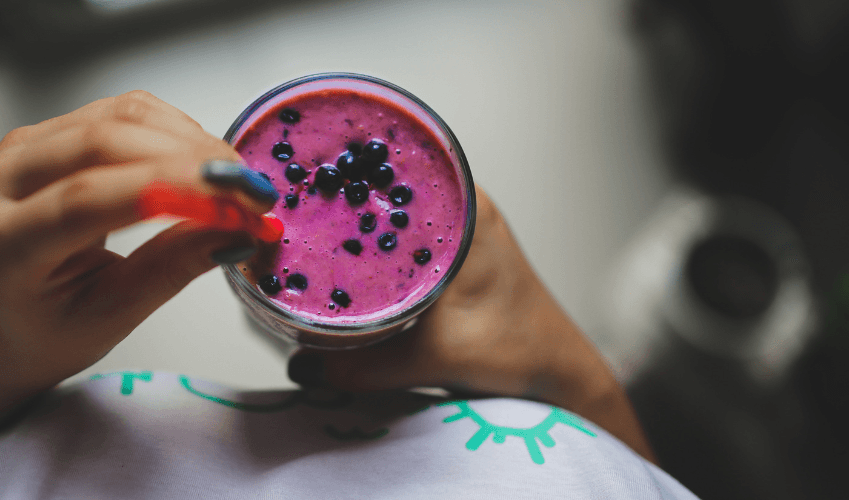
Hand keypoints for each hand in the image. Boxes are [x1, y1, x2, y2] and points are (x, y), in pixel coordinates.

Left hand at [0, 90, 277, 394]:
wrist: (3, 327)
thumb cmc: (46, 333)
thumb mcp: (113, 317)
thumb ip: (173, 266)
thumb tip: (238, 229)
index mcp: (4, 242)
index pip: (87, 198)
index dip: (171, 192)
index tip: (237, 206)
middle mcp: (1, 181)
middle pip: (104, 143)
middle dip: (192, 161)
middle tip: (252, 195)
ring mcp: (22, 149)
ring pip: (120, 117)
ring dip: (191, 142)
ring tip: (236, 184)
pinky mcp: (49, 133)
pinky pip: (121, 112)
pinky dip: (175, 131)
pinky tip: (204, 165)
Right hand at [287, 184, 656, 461]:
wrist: (556, 371)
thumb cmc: (516, 351)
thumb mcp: (432, 357)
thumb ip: (363, 366)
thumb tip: (301, 366)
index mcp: (464, 207)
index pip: (393, 167)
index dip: (344, 168)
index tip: (302, 175)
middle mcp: (462, 202)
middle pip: (385, 183)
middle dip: (339, 192)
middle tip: (291, 206)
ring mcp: (458, 221)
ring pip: (391, 207)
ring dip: (354, 217)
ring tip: (305, 226)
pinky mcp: (452, 245)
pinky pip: (401, 229)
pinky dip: (372, 240)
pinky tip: (341, 256)